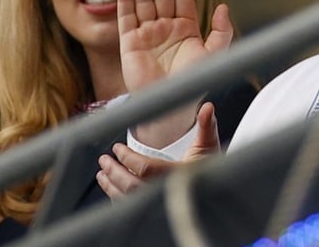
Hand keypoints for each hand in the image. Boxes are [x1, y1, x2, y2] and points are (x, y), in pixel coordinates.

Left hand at [96, 102, 220, 199]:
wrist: (216, 194)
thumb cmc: (212, 170)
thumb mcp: (209, 146)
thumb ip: (206, 126)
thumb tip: (207, 107)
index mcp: (177, 175)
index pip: (145, 168)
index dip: (127, 157)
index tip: (117, 148)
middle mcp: (166, 192)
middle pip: (131, 186)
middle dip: (114, 172)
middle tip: (104, 160)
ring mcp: (159, 206)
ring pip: (128, 200)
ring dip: (111, 186)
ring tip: (102, 174)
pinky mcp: (154, 212)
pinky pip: (130, 209)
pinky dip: (117, 199)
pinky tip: (111, 189)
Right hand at [118, 0, 231, 145]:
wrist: (171, 105)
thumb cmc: (193, 83)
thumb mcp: (213, 55)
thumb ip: (221, 32)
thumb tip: (224, 8)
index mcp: (185, 28)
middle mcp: (165, 28)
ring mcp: (147, 34)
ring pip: (144, 2)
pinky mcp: (130, 43)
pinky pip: (127, 18)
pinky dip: (125, 1)